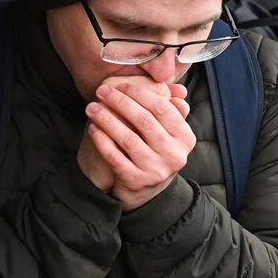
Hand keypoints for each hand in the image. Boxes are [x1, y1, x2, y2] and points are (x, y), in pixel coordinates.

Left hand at [84, 80, 193, 211]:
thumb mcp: (170, 135)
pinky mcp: (136, 181)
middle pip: (144, 120)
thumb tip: (178, 90)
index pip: (162, 108)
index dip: (139, 94)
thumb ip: (172, 112)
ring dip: (106, 119)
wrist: (147, 192)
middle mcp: (173, 154)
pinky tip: (93, 129)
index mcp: (185, 138)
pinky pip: (114, 157)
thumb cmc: (157, 153)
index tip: (120, 86)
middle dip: (120, 102)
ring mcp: (155, 169)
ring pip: (127, 138)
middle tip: (102, 91)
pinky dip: (102, 141)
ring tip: (92, 108)